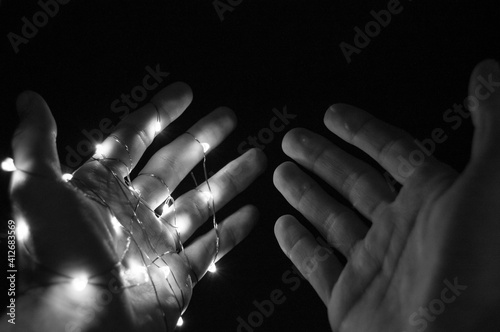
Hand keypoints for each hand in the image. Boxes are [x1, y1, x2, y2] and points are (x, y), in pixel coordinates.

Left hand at [6, 83, 265, 331]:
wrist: (79, 321)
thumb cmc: (58, 257)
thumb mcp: (36, 192)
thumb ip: (36, 144)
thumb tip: (30, 100)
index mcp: (103, 188)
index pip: (135, 139)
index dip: (159, 113)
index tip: (185, 93)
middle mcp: (133, 211)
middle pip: (175, 164)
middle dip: (203, 138)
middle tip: (228, 116)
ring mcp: (158, 242)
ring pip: (201, 202)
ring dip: (229, 179)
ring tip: (257, 157)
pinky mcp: (177, 273)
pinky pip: (211, 248)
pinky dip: (232, 232)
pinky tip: (252, 213)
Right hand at [273, 60, 499, 330]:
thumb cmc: (472, 268)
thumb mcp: (490, 185)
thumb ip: (491, 126)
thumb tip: (487, 71)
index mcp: (432, 200)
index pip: (391, 151)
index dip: (362, 130)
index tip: (332, 113)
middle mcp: (402, 230)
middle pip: (353, 182)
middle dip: (321, 157)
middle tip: (292, 137)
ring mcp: (374, 265)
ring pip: (332, 219)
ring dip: (305, 194)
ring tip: (279, 171)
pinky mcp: (350, 299)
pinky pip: (318, 266)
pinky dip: (299, 247)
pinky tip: (281, 226)